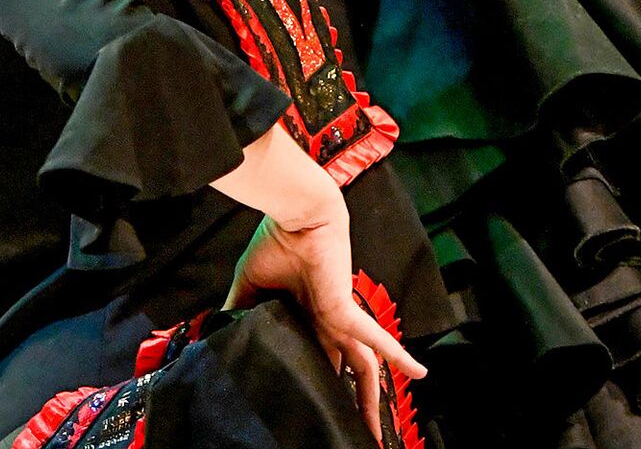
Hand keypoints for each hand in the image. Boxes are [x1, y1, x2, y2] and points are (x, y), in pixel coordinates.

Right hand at [222, 211, 426, 446]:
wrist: (293, 214)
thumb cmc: (275, 242)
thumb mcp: (249, 285)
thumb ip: (240, 313)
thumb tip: (220, 336)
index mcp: (308, 319)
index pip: (319, 360)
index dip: (321, 384)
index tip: (316, 409)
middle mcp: (328, 324)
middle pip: (347, 373)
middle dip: (353, 404)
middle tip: (355, 434)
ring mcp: (340, 319)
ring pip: (365, 368)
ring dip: (374, 400)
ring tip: (375, 433)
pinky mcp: (344, 309)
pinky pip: (375, 340)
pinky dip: (398, 355)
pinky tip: (419, 373)